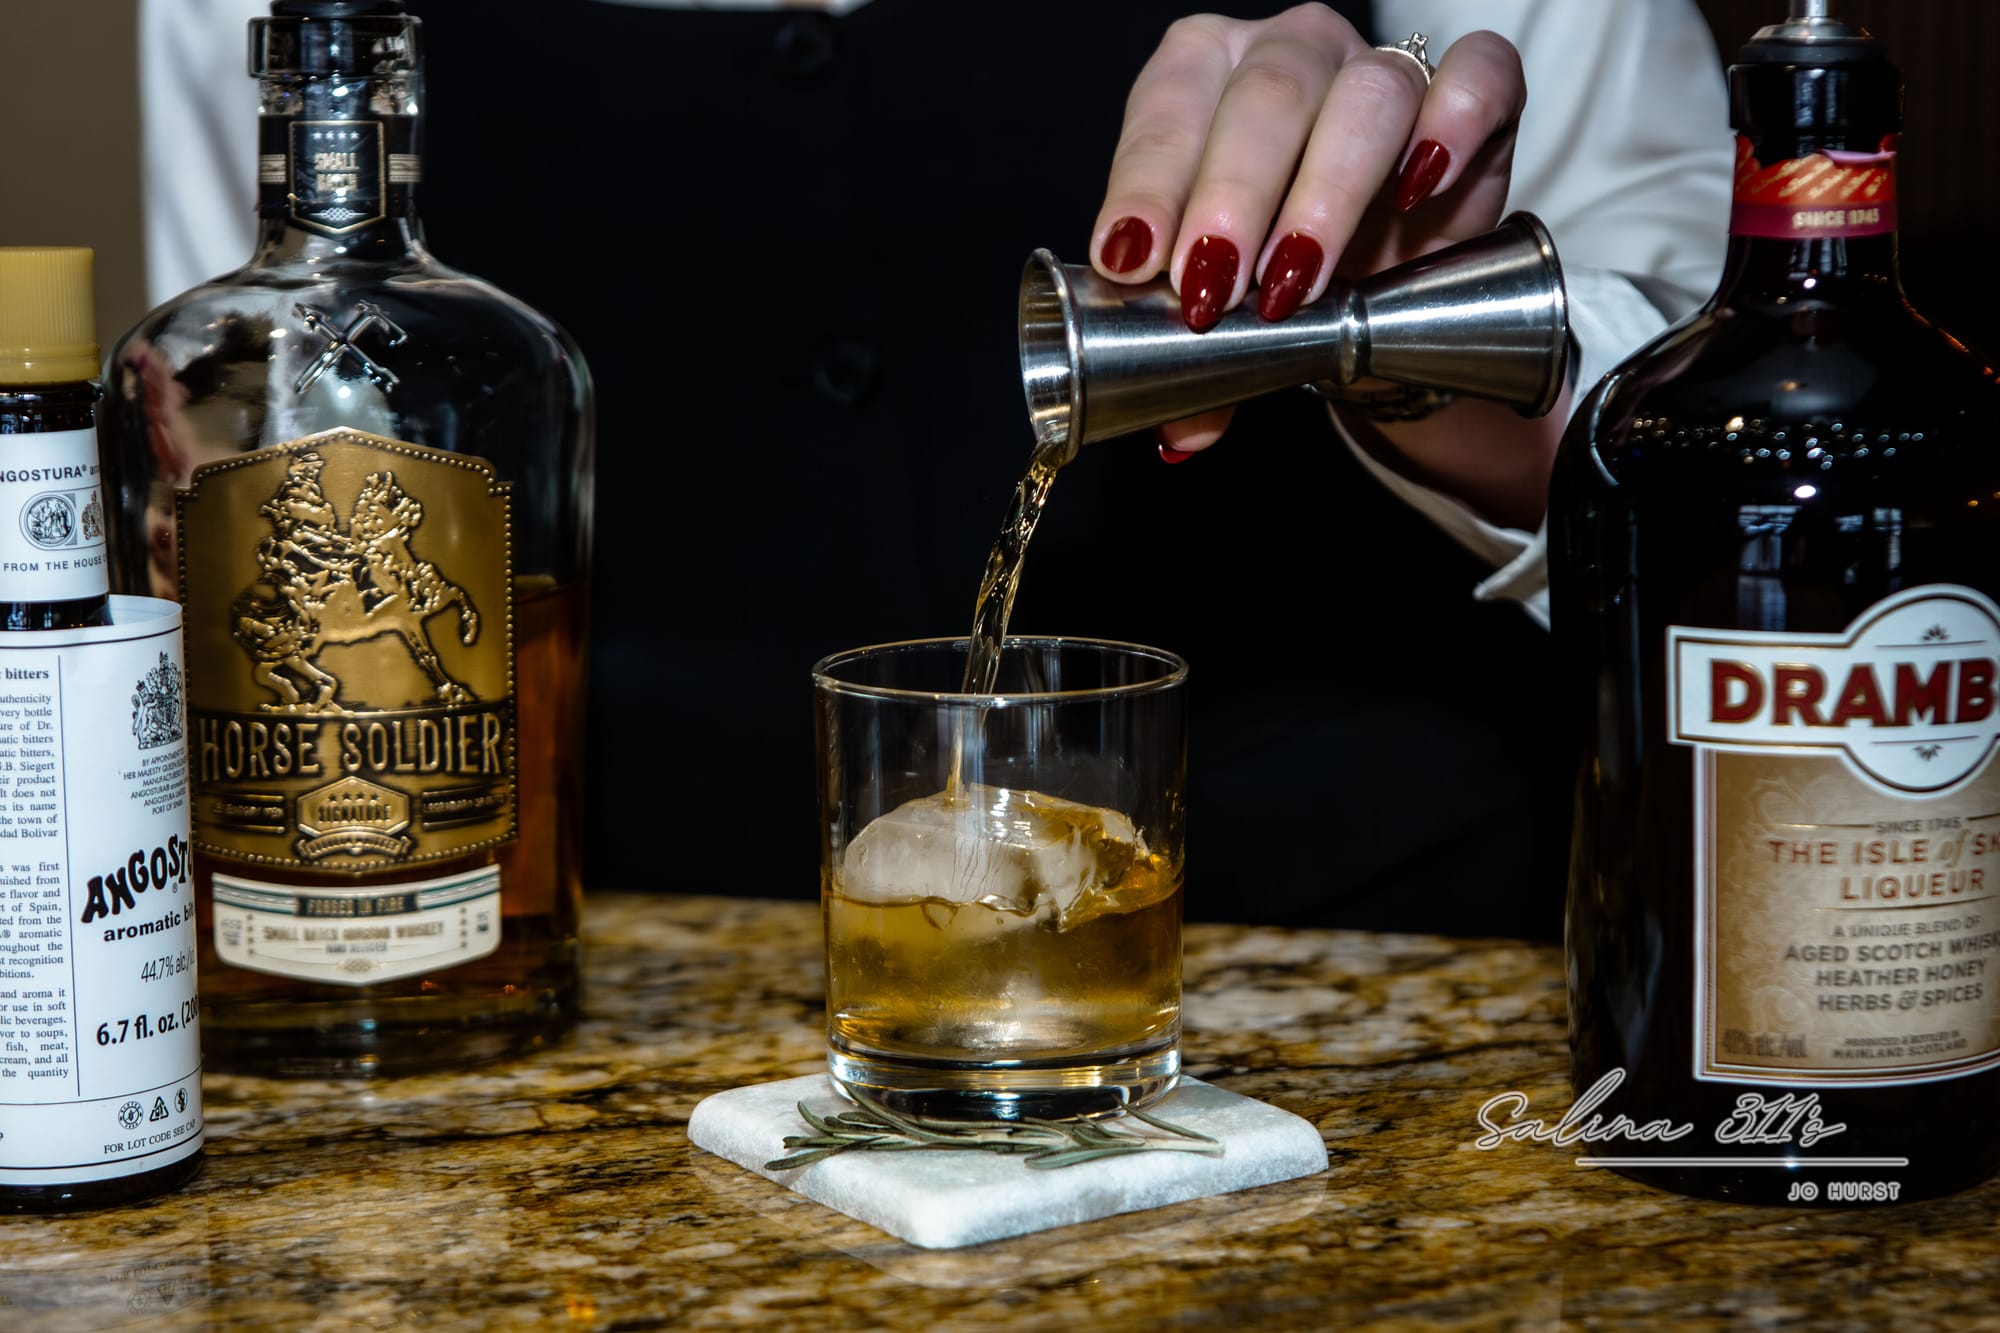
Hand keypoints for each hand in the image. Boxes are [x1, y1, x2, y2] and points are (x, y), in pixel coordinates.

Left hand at [1090, 6, 1559, 526]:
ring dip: (1326, 193)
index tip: (1132, 259)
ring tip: (1295, 280)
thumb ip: (1195, 364)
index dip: (1147, 186)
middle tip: (1212, 288)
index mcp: (1202, 77)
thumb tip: (1182, 435)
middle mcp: (1290, 56)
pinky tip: (1421, 186)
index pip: (1167, 113)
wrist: (1381, 294)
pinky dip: (1453, 122)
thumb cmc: (1280, 274)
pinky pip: (1476, 75)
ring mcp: (1383, 67)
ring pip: (1364, 95)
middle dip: (1232, 199)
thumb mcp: (1226, 311)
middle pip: (1266, 97)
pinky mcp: (1476, 93)